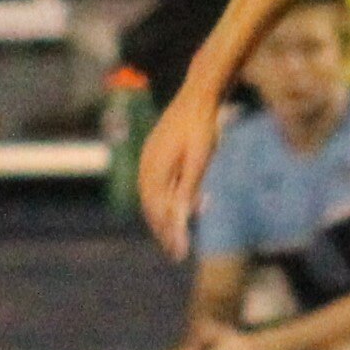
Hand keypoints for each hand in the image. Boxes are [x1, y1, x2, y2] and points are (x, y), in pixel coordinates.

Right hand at [137, 86, 220, 260]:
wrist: (198, 96)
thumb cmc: (202, 127)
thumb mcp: (200, 159)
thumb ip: (188, 187)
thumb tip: (182, 216)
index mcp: (155, 170)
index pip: (158, 212)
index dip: (169, 234)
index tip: (179, 253)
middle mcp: (146, 167)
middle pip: (152, 208)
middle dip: (165, 231)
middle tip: (177, 252)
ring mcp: (149, 160)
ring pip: (153, 197)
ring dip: (166, 216)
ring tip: (180, 234)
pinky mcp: (156, 155)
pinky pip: (158, 184)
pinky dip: (168, 199)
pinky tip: (189, 201)